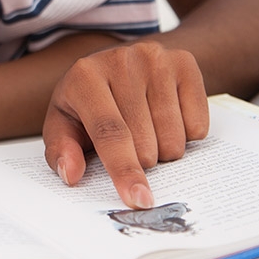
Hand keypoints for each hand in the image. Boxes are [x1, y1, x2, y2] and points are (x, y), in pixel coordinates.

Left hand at [42, 41, 208, 208]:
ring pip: (174, 136)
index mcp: (84, 76)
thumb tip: (71, 174)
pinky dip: (186, 135)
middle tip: (131, 146)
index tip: (138, 200)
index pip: (109, 132)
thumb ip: (61, 151)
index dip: (124, 169)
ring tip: (147, 131)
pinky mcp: (184, 62)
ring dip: (164, 150)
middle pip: (145, 140)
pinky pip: (197, 124)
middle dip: (142, 161)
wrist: (114, 64)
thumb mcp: (63, 123)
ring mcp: (155, 58)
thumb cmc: (87, 103)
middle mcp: (121, 60)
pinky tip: (167, 119)